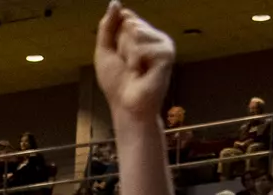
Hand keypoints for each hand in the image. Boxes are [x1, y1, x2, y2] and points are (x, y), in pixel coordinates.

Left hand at [94, 4, 175, 121]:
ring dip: (128, 54)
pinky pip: (142, 47)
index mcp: (142, 33)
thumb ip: (108, 26)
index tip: (118, 53)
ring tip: (135, 69)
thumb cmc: (116, 82)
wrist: (126, 105)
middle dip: (120, 46)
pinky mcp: (167, 54)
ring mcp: (163, 44)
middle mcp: (154, 35)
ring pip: (136, 32)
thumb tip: (115, 2)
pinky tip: (143, 73)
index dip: (115, 35)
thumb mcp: (104, 50)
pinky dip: (136, 62)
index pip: (125, 17)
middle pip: (129, 23)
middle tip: (128, 65)